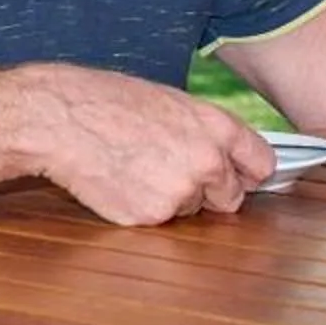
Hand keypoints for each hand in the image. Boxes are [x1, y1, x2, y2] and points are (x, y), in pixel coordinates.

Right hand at [29, 67, 277, 225]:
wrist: (63, 120)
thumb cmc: (111, 102)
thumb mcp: (172, 102)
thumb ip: (205, 131)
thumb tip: (225, 155)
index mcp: (217, 126)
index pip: (262, 164)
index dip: (248, 173)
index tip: (240, 177)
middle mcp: (208, 162)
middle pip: (232, 198)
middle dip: (210, 193)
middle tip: (173, 171)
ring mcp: (181, 192)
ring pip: (192, 211)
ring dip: (174, 199)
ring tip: (139, 168)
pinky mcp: (153, 216)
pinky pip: (161, 222)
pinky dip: (146, 208)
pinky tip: (124, 182)